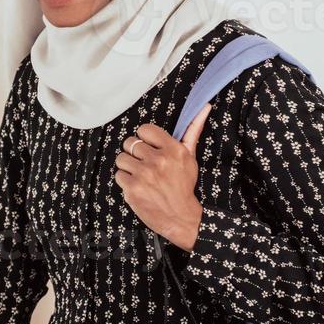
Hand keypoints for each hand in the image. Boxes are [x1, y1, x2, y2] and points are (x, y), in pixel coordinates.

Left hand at [114, 105, 210, 250]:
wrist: (181, 217)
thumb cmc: (185, 186)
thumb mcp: (190, 158)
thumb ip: (192, 131)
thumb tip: (204, 106)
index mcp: (173, 150)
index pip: (144, 130)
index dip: (145, 139)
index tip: (150, 149)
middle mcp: (158, 161)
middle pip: (130, 143)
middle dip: (136, 154)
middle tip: (146, 165)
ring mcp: (144, 175)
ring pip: (121, 159)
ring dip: (129, 167)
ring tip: (141, 176)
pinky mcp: (132, 189)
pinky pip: (118, 175)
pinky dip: (125, 181)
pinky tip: (138, 187)